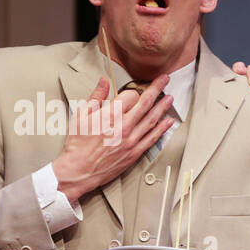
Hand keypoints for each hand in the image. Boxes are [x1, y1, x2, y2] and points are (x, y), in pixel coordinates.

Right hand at [53, 76, 174, 202]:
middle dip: (157, 89)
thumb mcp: (81, 115)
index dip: (131, 91)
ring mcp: (131, 140)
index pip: (130, 96)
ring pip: (152, 119)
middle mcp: (124, 126)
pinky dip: (162, 129)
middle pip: (145, 103)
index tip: (131, 92)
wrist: (80, 169)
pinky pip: (152, 138)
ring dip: (163, 107)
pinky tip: (169, 122)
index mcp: (110, 115)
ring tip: (170, 98)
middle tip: (165, 79)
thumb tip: (103, 81)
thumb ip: (95, 96)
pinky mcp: (135, 152)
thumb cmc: (78, 144)